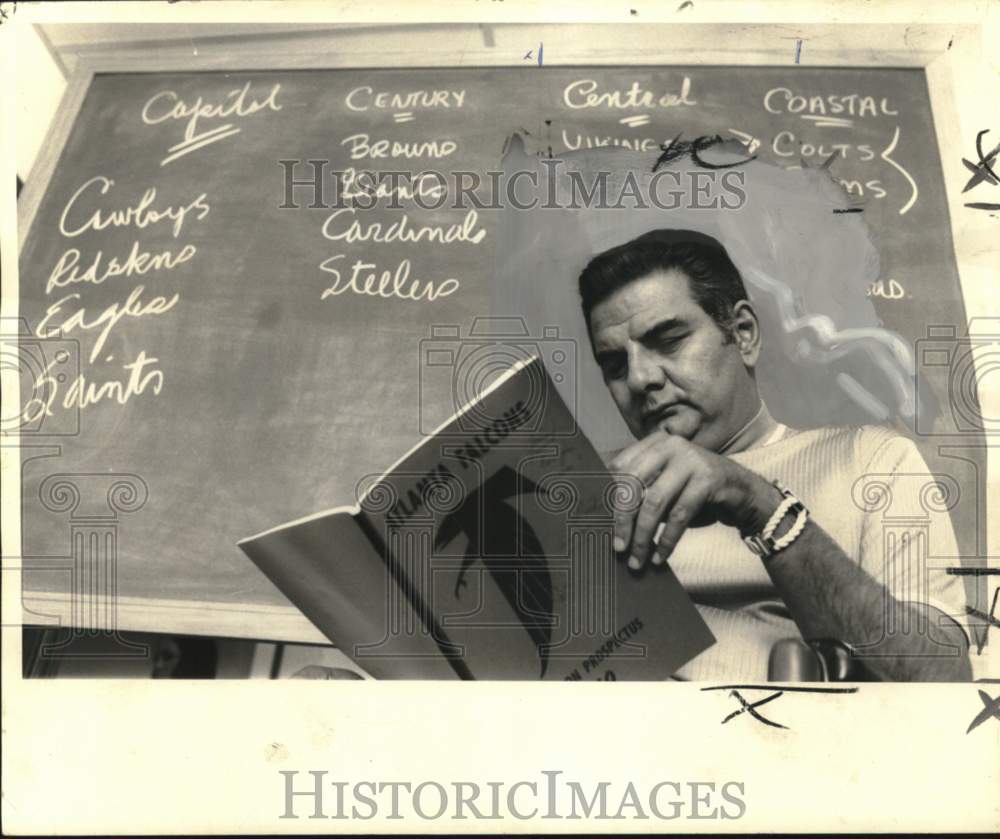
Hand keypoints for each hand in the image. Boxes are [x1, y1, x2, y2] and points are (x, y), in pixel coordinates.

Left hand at [607, 432, 781, 569]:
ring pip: (655, 502)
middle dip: (623, 520)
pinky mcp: (708, 479)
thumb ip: (640, 488)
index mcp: (654, 442)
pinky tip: (660, 557)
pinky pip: (680, 515)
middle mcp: (670, 445)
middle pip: (633, 483)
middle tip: (617, 547)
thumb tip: (604, 516)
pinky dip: (667, 540)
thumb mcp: (664, 481)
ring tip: (636, 559)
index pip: (620, 466)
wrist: (742, 490)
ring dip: (643, 536)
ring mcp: (690, 460)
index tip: (599, 522)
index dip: (608, 495)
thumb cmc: (694, 490)